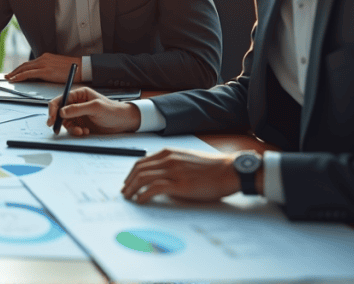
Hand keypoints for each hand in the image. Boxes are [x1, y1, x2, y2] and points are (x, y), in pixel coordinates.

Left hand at [7, 53, 80, 83]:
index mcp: (46, 57)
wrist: (81, 67)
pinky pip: (28, 73)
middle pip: (25, 65)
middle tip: (8, 76)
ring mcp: (44, 64)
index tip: (14, 73)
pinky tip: (15, 80)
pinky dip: (20, 76)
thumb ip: (48, 70)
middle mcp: (43, 58)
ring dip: (15, 74)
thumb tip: (40, 78)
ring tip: (9, 79)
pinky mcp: (45, 70)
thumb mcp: (57, 68)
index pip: (30, 63)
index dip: (21, 68)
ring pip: (24, 68)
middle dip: (15, 71)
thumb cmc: (72, 69)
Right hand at [47, 87, 140, 135]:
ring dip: (71, 128)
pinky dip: (76, 132)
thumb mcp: (95, 108)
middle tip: (55, 127)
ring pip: (65, 122)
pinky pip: (72, 128)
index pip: (61, 99)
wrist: (124, 122)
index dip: (54, 108)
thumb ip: (77, 109)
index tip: (51, 117)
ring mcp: (79, 114)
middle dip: (58, 120)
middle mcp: (77, 103)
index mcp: (79, 94)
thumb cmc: (113, 110)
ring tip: (80, 131)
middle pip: (60, 111)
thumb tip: (62, 111)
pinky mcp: (81, 123)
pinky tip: (85, 132)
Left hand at [121, 148, 241, 202]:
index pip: (142, 161)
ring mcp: (173, 171)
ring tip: (128, 197)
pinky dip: (143, 195)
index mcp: (169, 152)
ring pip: (143, 178)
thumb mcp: (187, 159)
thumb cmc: (212, 167)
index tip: (128, 182)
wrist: (229, 170)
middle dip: (128, 182)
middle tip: (124, 192)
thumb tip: (160, 176)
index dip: (131, 173)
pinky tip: (140, 201)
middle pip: (139, 169)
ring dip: (132, 189)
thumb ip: (172, 164)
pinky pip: (154, 188)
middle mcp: (168, 159)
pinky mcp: (179, 184)